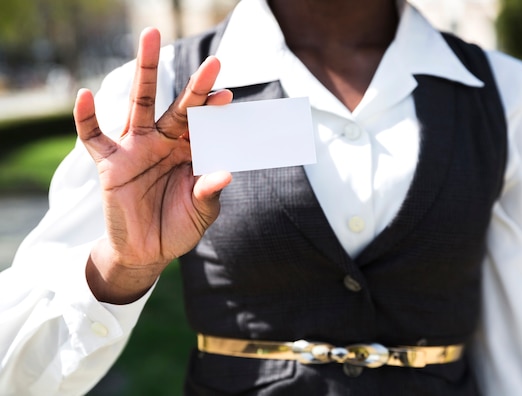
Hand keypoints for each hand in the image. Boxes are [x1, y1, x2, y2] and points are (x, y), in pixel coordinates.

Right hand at [74, 28, 231, 303]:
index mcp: (189, 152)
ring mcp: (136, 148)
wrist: (145, 252)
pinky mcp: (110, 163)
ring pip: (139, 104)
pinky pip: (94, 137)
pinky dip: (86, 118)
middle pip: (177, 105)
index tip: (227, 96)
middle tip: (214, 62)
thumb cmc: (178, 227)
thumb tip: (225, 174)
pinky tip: (85, 96)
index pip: (203, 124)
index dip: (214, 110)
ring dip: (144, 73)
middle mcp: (163, 142)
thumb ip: (209, 192)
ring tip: (150, 40)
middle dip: (194, 85)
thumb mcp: (200, 212)